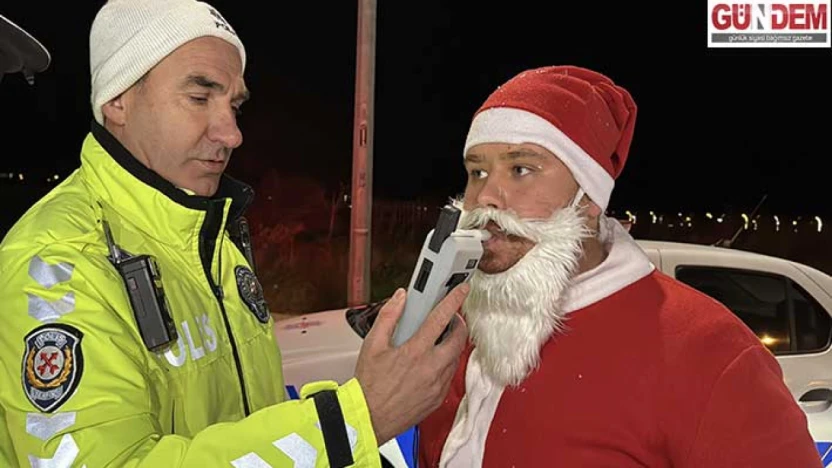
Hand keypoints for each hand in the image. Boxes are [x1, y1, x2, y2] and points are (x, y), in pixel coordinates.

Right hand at [354, 283, 469, 444]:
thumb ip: (388, 317)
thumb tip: (400, 298)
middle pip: (459, 339)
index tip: (462, 291)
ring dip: (452, 345)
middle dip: (459, 325)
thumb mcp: (372, 345)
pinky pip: (449, 375)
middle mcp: (431, 368)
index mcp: (415, 352)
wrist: (368, 419)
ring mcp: (437, 385)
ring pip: (456, 358)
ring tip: (438, 340)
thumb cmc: (368, 386)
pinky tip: (432, 362)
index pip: (441, 319)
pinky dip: (446, 364)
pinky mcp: (438, 398)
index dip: (454, 300)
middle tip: (450, 319)